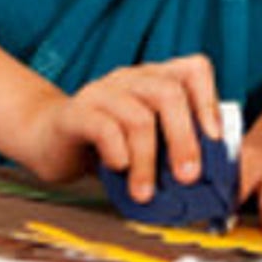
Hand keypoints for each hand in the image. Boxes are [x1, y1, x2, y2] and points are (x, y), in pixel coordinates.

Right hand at [30, 54, 219, 202]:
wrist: (46, 140)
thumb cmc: (104, 145)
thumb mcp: (146, 140)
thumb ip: (173, 145)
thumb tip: (211, 175)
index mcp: (153, 78)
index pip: (193, 69)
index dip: (209, 102)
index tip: (215, 140)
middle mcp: (130, 78)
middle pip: (168, 93)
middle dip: (183, 139)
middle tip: (188, 177)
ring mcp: (101, 91)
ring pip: (138, 116)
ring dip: (148, 160)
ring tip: (145, 193)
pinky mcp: (75, 112)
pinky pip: (104, 127)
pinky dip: (118, 153)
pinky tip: (118, 169)